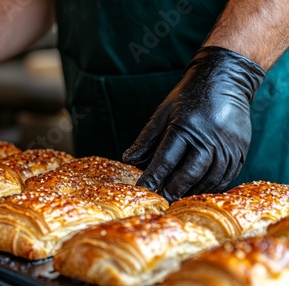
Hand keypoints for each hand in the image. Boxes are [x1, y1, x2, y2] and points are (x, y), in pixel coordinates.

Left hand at [123, 46, 264, 201]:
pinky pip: (226, 176)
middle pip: (189, 172)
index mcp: (186, 126)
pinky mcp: (240, 150)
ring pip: (209, 178)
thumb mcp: (164, 111)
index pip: (166, 159)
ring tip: (178, 198)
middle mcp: (209, 138)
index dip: (153, 176)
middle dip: (173, 189)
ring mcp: (228, 145)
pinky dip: (211, 186)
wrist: (227, 78)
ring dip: (192, 191)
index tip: (143, 189)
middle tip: (161, 200)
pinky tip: (198, 190)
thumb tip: (128, 159)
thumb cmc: (189, 95)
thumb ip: (147, 137)